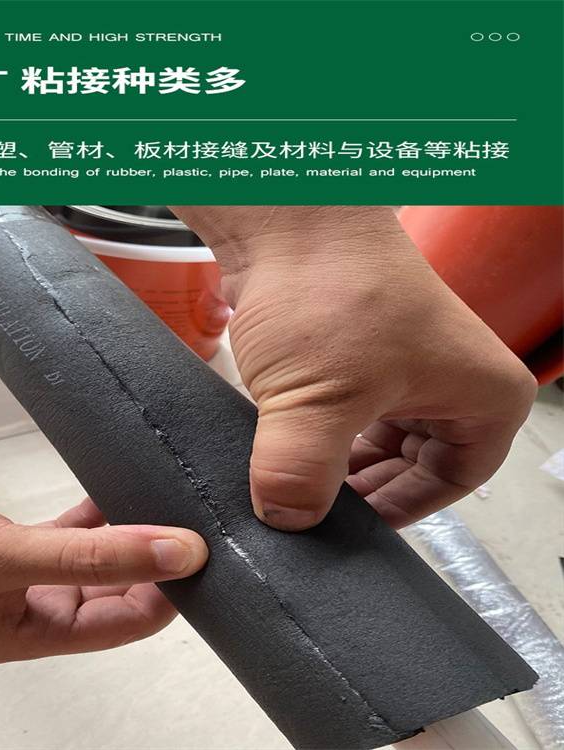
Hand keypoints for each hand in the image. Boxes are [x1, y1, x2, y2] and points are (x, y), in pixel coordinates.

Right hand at [0, 476, 206, 661]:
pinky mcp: (4, 546)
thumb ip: (90, 554)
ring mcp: (16, 578)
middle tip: (192, 515)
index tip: (204, 550)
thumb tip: (178, 554)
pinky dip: (91, 514)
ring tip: (163, 496)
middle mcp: (29, 611)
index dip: (170, 591)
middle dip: (155, 561)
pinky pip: (64, 534)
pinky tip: (113, 486)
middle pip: (115, 592)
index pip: (126, 623)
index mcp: (28, 634)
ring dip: (125, 533)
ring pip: (92, 560)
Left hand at [172, 206, 536, 529]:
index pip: (453, 484)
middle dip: (360, 492)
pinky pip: (346, 415)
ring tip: (291, 487)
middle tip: (310, 518)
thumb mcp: (317, 398)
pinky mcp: (357, 354)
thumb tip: (287, 522)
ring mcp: (401, 365)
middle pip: (413, 466)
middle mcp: (449, 380)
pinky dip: (319, 437)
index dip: (399, 513)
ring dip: (334, 466)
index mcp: (481, 395)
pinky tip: (283, 453)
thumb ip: (300, 473)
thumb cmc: (329, 287)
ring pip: (374, 442)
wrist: (284, 216)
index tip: (347, 534)